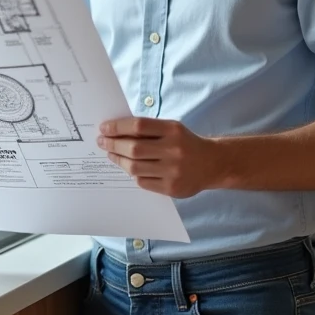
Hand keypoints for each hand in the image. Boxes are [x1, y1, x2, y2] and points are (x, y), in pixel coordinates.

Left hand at [96, 117, 220, 197]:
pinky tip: (129, 168)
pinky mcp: (172, 188)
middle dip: (113, 145)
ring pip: (135, 167)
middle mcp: (174, 150)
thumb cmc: (185, 143)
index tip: (104, 128)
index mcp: (173, 130)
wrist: (213, 164)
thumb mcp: (172, 128)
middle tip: (102, 142)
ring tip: (111, 155)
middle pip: (134, 148)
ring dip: (119, 160)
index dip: (117, 127)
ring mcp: (173, 171)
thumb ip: (148, 129)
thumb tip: (116, 131)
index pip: (138, 126)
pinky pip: (143, 181)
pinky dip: (133, 174)